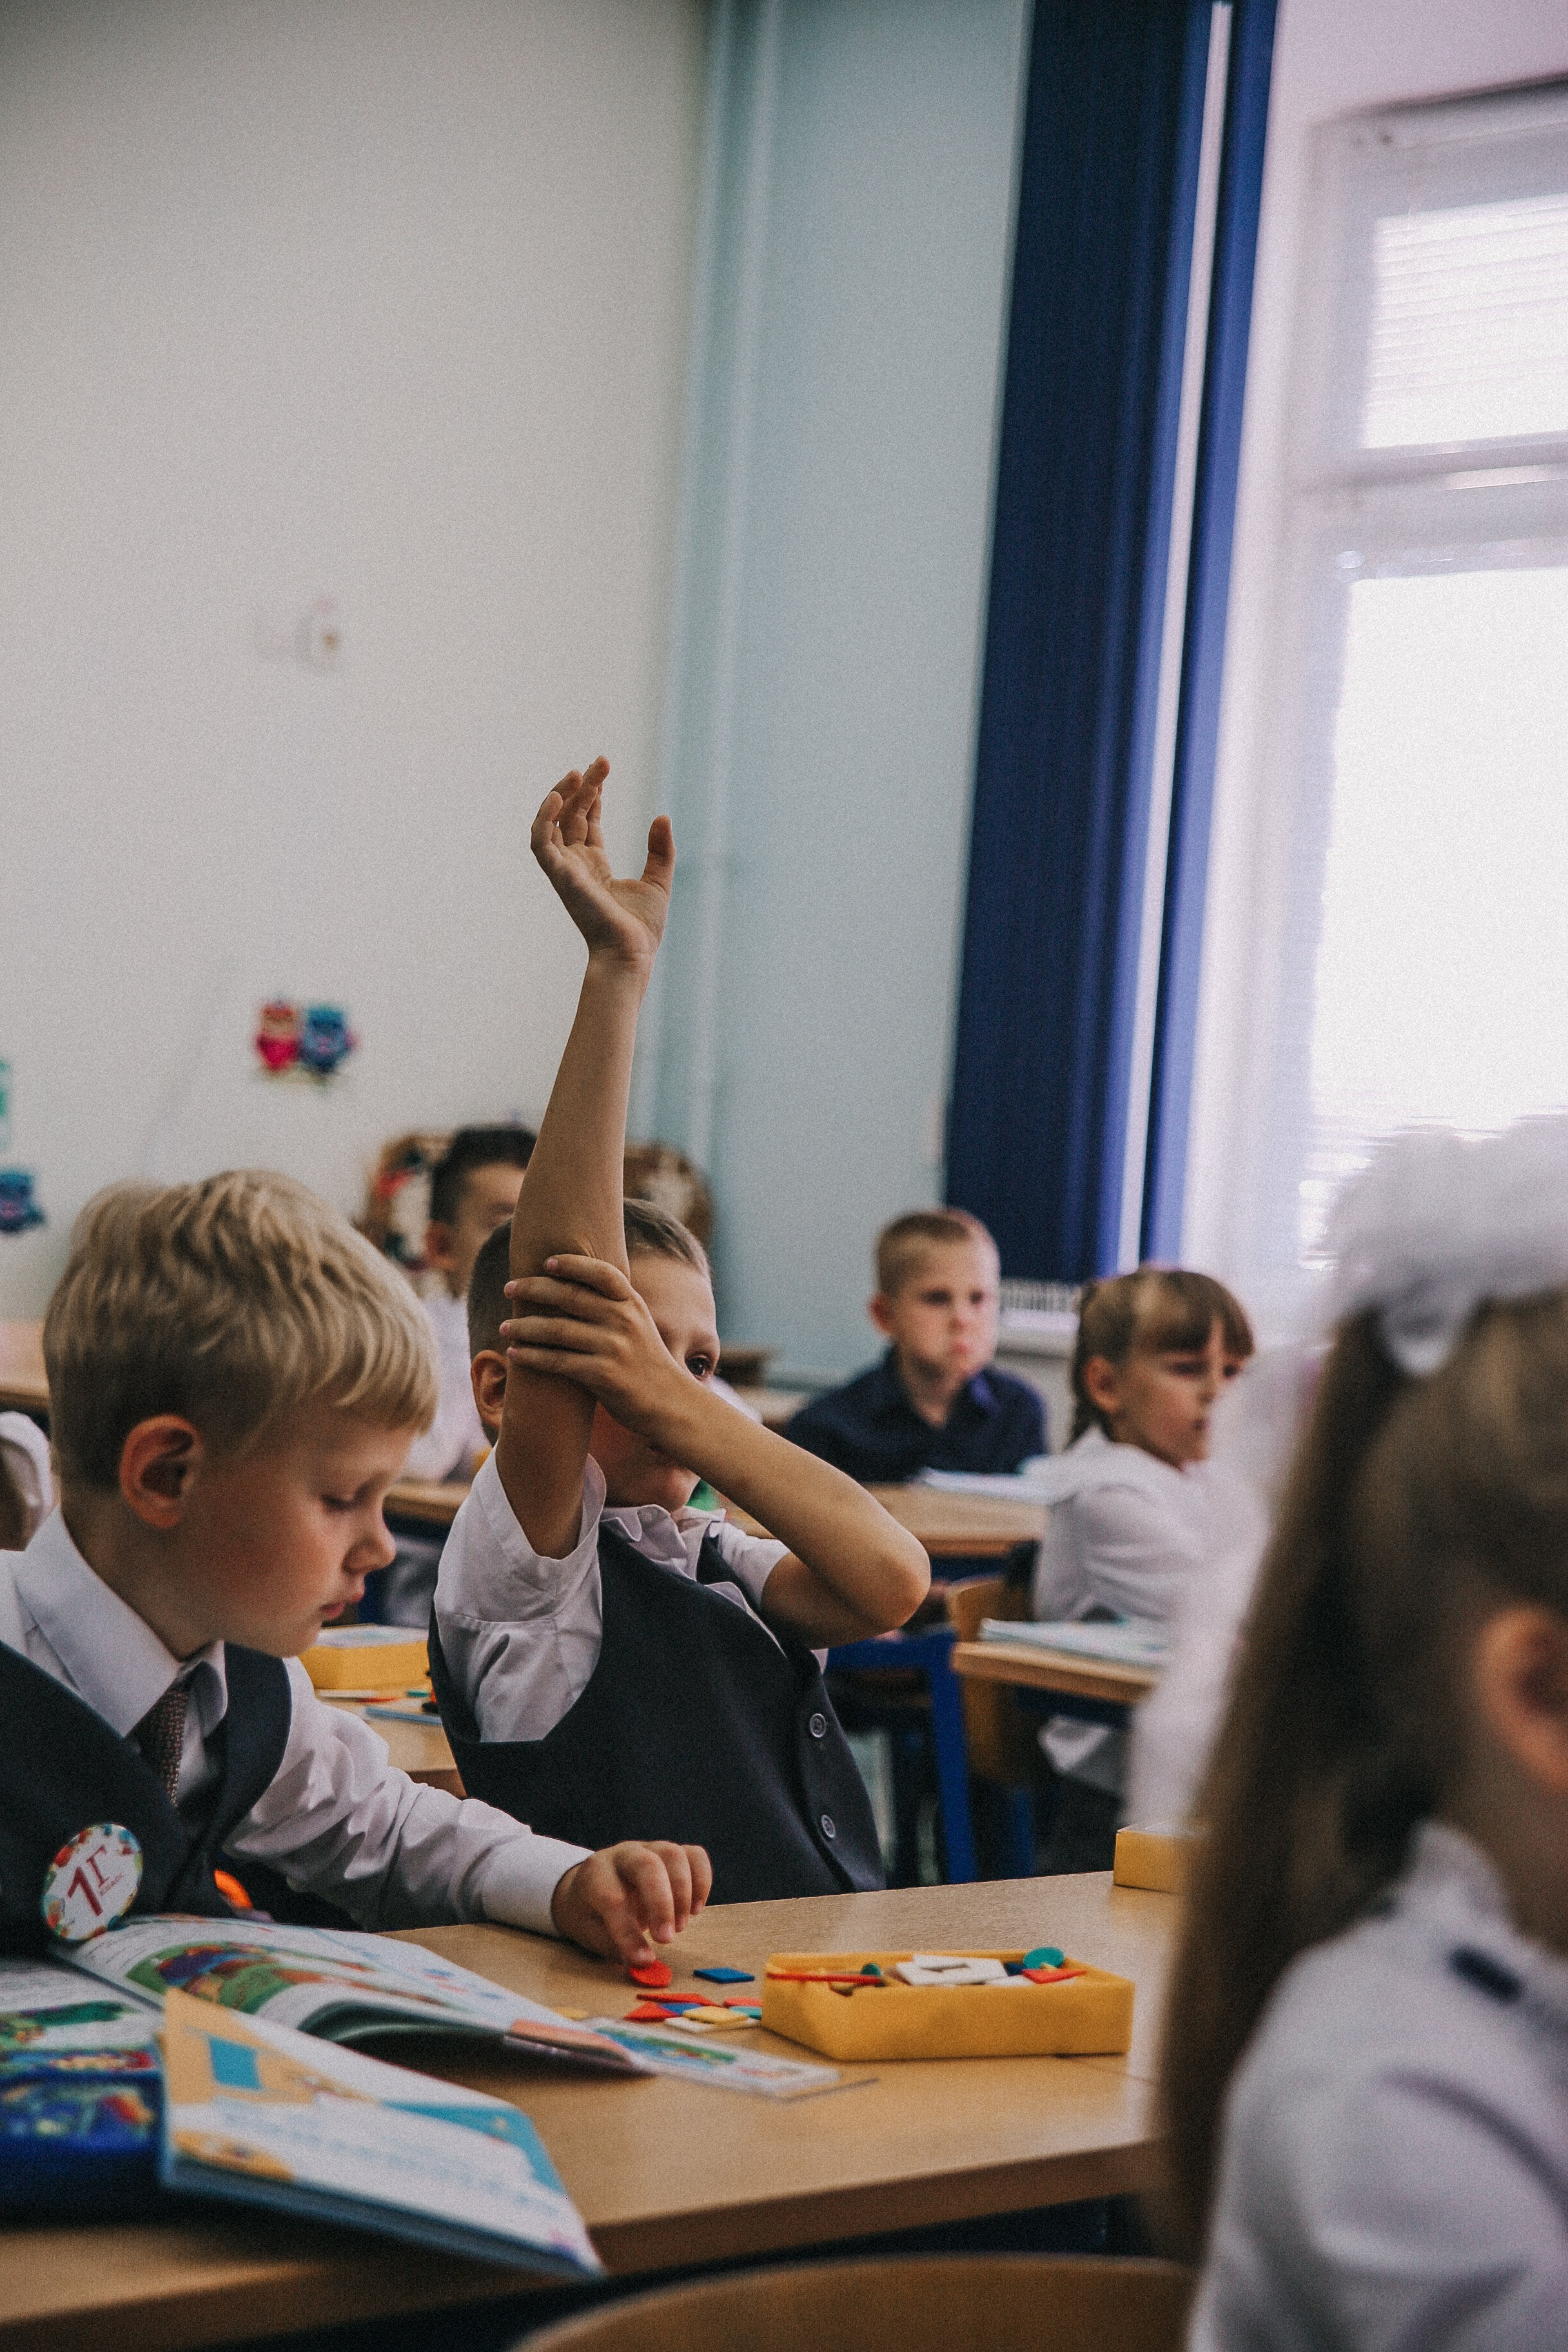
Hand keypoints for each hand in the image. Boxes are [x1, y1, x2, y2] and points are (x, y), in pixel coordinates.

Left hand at [502, 1256, 691, 1434]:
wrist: (670, 1404)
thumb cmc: (646, 1363)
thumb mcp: (638, 1325)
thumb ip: (612, 1306)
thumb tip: (572, 1286)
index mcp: (632, 1304)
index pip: (601, 1272)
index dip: (572, 1263)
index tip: (546, 1262)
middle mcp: (623, 1320)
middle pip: (570, 1296)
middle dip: (533, 1289)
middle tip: (509, 1288)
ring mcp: (614, 1347)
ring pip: (557, 1329)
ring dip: (524, 1327)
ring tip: (505, 1327)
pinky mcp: (603, 1375)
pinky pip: (557, 1361)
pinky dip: (532, 1357)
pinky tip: (515, 1354)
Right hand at [531, 759, 674, 972]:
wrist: (632, 954)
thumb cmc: (641, 929)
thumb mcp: (659, 880)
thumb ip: (660, 849)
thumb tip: (663, 816)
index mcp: (594, 865)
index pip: (585, 819)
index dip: (592, 792)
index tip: (603, 767)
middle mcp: (575, 864)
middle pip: (571, 814)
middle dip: (584, 786)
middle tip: (601, 761)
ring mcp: (565, 870)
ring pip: (551, 823)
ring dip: (560, 795)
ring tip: (578, 772)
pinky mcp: (560, 877)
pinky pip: (540, 843)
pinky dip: (544, 819)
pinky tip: (559, 797)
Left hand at [550, 1840, 711, 1962]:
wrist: (593, 1885)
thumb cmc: (592, 1913)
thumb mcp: (590, 1932)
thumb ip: (614, 1946)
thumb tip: (644, 1962)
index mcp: (595, 1873)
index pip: (612, 1897)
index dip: (628, 1931)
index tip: (643, 1960)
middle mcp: (623, 1854)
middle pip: (647, 1865)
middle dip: (661, 1904)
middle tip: (667, 1939)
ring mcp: (649, 1849)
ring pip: (673, 1855)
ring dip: (683, 1894)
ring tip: (680, 1927)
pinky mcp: (671, 1853)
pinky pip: (695, 1855)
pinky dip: (702, 1881)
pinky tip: (696, 1909)